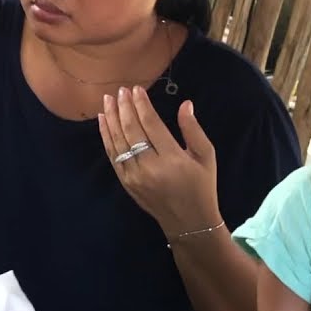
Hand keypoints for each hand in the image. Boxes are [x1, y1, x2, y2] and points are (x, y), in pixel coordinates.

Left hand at [100, 86, 220, 238]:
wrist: (189, 222)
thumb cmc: (201, 186)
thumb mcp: (206, 157)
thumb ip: (193, 130)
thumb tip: (185, 104)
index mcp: (173, 159)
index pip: (151, 125)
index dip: (142, 105)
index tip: (136, 89)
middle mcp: (150, 167)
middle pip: (131, 130)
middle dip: (124, 107)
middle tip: (120, 91)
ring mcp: (134, 176)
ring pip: (118, 141)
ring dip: (111, 118)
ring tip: (108, 100)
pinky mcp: (125, 182)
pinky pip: (112, 155)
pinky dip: (106, 136)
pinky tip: (103, 121)